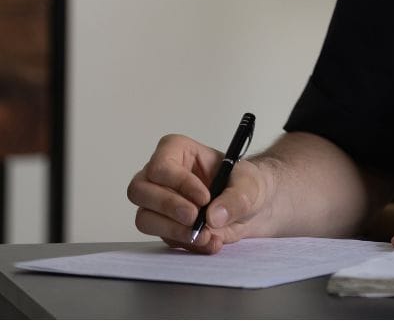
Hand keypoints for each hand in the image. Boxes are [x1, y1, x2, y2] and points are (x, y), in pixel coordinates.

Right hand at [126, 134, 270, 253]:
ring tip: (205, 235)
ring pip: (144, 218)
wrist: (253, 209)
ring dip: (173, 230)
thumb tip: (213, 216)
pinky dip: (187, 243)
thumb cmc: (246, 184)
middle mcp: (160, 176)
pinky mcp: (164, 226)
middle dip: (168, 207)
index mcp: (177, 151)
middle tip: (195, 218)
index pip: (161, 165)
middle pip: (140, 190)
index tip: (205, 197)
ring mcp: (158, 203)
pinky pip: (164, 238)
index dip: (179, 182)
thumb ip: (235, 198)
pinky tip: (210, 241)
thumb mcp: (250, 185)